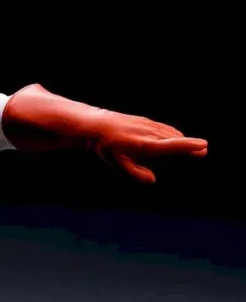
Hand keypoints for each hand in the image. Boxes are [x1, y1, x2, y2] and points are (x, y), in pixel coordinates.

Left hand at [92, 110, 207, 183]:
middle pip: (174, 139)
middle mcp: (149, 133)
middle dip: (189, 144)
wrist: (97, 125)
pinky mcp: (145, 121)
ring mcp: (148, 125)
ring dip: (182, 139)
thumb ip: (136, 172)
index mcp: (144, 145)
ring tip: (195, 147)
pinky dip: (172, 133)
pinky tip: (176, 136)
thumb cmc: (107, 147)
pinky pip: (163, 127)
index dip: (187, 146)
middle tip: (204, 151)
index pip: (170, 145)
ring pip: (169, 132)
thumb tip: (152, 180)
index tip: (203, 146)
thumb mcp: (119, 162)